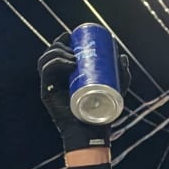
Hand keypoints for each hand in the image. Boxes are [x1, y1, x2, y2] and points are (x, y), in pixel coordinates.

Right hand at [38, 31, 129, 152]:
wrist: (92, 133)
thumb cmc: (102, 113)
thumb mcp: (116, 90)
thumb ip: (121, 74)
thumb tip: (122, 56)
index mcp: (65, 75)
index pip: (58, 53)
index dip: (62, 41)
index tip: (73, 36)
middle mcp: (54, 79)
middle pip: (50, 53)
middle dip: (61, 45)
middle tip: (76, 49)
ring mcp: (49, 85)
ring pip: (46, 60)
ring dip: (58, 53)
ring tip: (74, 58)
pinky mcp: (46, 93)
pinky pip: (46, 72)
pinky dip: (56, 64)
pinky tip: (69, 63)